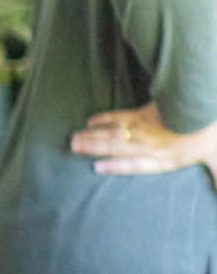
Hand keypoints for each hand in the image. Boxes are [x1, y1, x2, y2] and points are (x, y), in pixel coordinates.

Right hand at [69, 101, 216, 180]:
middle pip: (116, 148)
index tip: (95, 168)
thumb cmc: (211, 135)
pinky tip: (91, 121)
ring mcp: (145, 128)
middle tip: (72, 148)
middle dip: (92, 149)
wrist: (204, 105)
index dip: (114, 168)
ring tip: (74, 138)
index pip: (134, 166)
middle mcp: (151, 146)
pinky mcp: (145, 112)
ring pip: (113, 134)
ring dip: (92, 136)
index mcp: (167, 159)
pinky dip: (104, 118)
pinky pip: (119, 116)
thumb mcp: (216, 158)